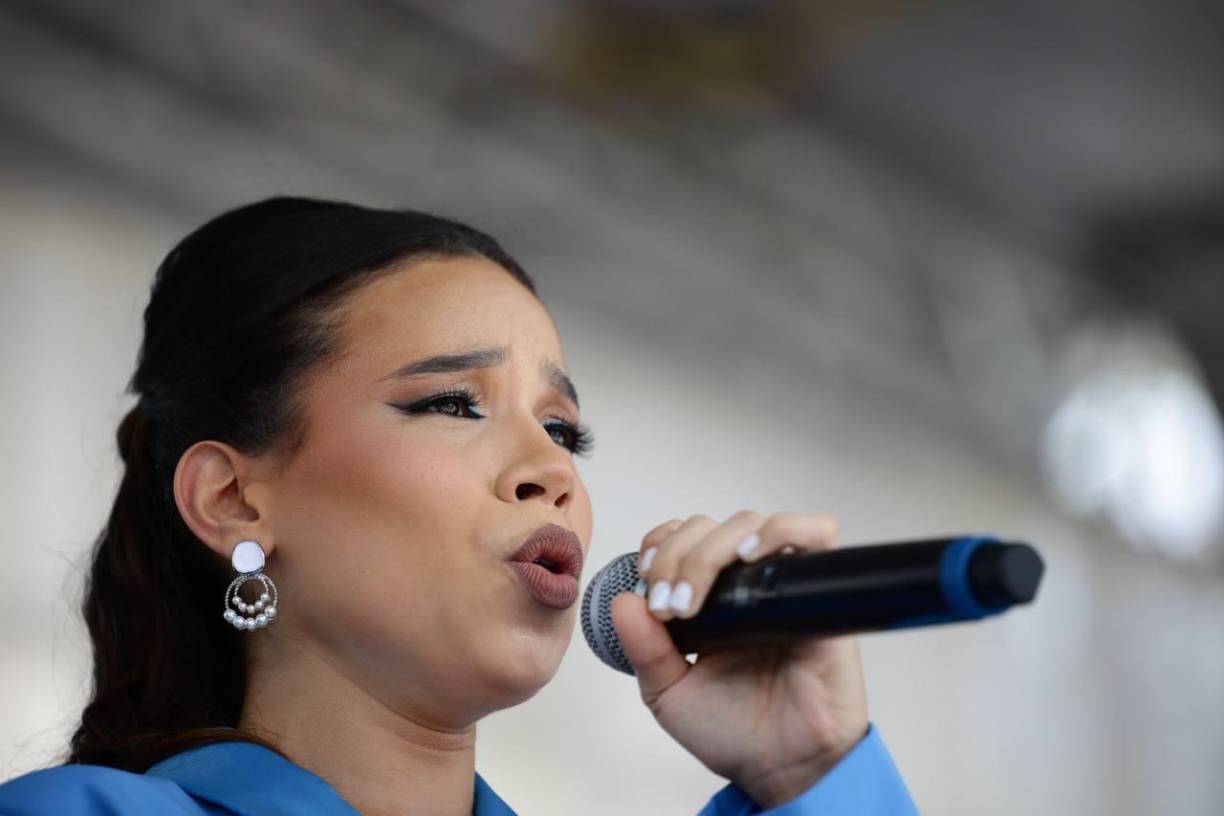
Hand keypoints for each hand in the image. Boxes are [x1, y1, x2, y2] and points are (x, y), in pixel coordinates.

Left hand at [610, 511, 869, 808]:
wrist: (782, 768)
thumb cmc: (732, 730)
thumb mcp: (668, 692)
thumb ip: (644, 648)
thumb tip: (623, 601)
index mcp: (709, 598)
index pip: (684, 537)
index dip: (661, 545)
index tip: (648, 578)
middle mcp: (745, 584)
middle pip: (711, 527)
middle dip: (678, 555)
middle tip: (670, 604)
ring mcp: (783, 584)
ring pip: (752, 524)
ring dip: (713, 549)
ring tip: (695, 596)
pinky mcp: (820, 593)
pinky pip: (817, 536)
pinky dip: (782, 531)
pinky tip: (750, 557)